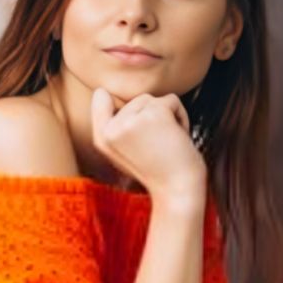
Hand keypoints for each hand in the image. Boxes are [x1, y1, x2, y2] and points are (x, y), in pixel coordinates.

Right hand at [90, 88, 206, 204]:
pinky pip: (171, 100)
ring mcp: (131, 119)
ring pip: (153, 100)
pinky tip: (177, 138)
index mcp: (101, 138)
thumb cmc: (156, 171)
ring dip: (168, 118)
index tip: (132, 125)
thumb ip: (111, 125)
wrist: (177, 191)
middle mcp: (111, 128)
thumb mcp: (121, 152)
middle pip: (136, 100)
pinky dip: (181, 116)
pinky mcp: (154, 113)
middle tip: (156, 146)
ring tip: (166, 142)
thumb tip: (100, 92)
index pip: (100, 99)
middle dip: (152, 117)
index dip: (119, 103)